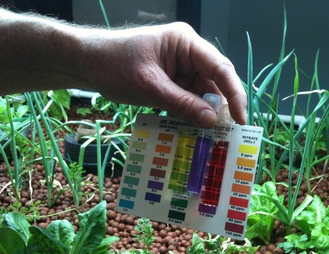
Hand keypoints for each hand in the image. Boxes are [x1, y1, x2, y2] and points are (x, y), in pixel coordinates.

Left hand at [79, 22, 246, 126]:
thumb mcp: (149, 86)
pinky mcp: (171, 81)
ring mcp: (179, 68)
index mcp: (185, 43)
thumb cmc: (114, 64)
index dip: (235, 94)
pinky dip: (189, 113)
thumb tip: (212, 121)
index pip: (220, 68)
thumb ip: (182, 103)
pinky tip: (190, 128)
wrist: (88, 63)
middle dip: (219, 106)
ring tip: (207, 135)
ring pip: (201, 93)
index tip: (241, 119)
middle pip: (214, 81)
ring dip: (203, 113)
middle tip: (225, 133)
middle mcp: (188, 53)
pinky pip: (187, 98)